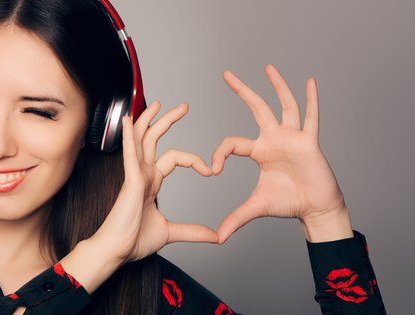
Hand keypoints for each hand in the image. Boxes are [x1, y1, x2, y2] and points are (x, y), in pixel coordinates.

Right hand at [92, 101, 218, 262]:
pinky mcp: (130, 180)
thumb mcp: (171, 232)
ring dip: (150, 120)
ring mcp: (135, 175)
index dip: (192, 159)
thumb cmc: (134, 240)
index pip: (173, 158)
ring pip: (142, 139)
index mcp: (151, 182)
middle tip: (183, 106)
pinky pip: (130, 153)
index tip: (209, 170)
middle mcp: (143, 174)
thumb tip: (216, 236)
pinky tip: (128, 120)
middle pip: (155, 139)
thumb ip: (193, 231)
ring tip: (159, 103)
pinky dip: (128, 136)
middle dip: (168, 121)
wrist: (117, 251)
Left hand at [212, 64, 352, 242]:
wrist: (315, 208)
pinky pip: (312, 116)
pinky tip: (309, 81)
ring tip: (267, 67)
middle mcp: (274, 138)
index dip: (218, 154)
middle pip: (256, 108)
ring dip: (276, 86)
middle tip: (226, 73)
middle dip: (241, 90)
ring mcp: (292, 137)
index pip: (231, 142)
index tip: (211, 170)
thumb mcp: (256, 207)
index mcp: (259, 151)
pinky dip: (311, 99)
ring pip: (283, 105)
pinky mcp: (309, 141)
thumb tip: (218, 237)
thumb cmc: (288, 203)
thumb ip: (236, 218)